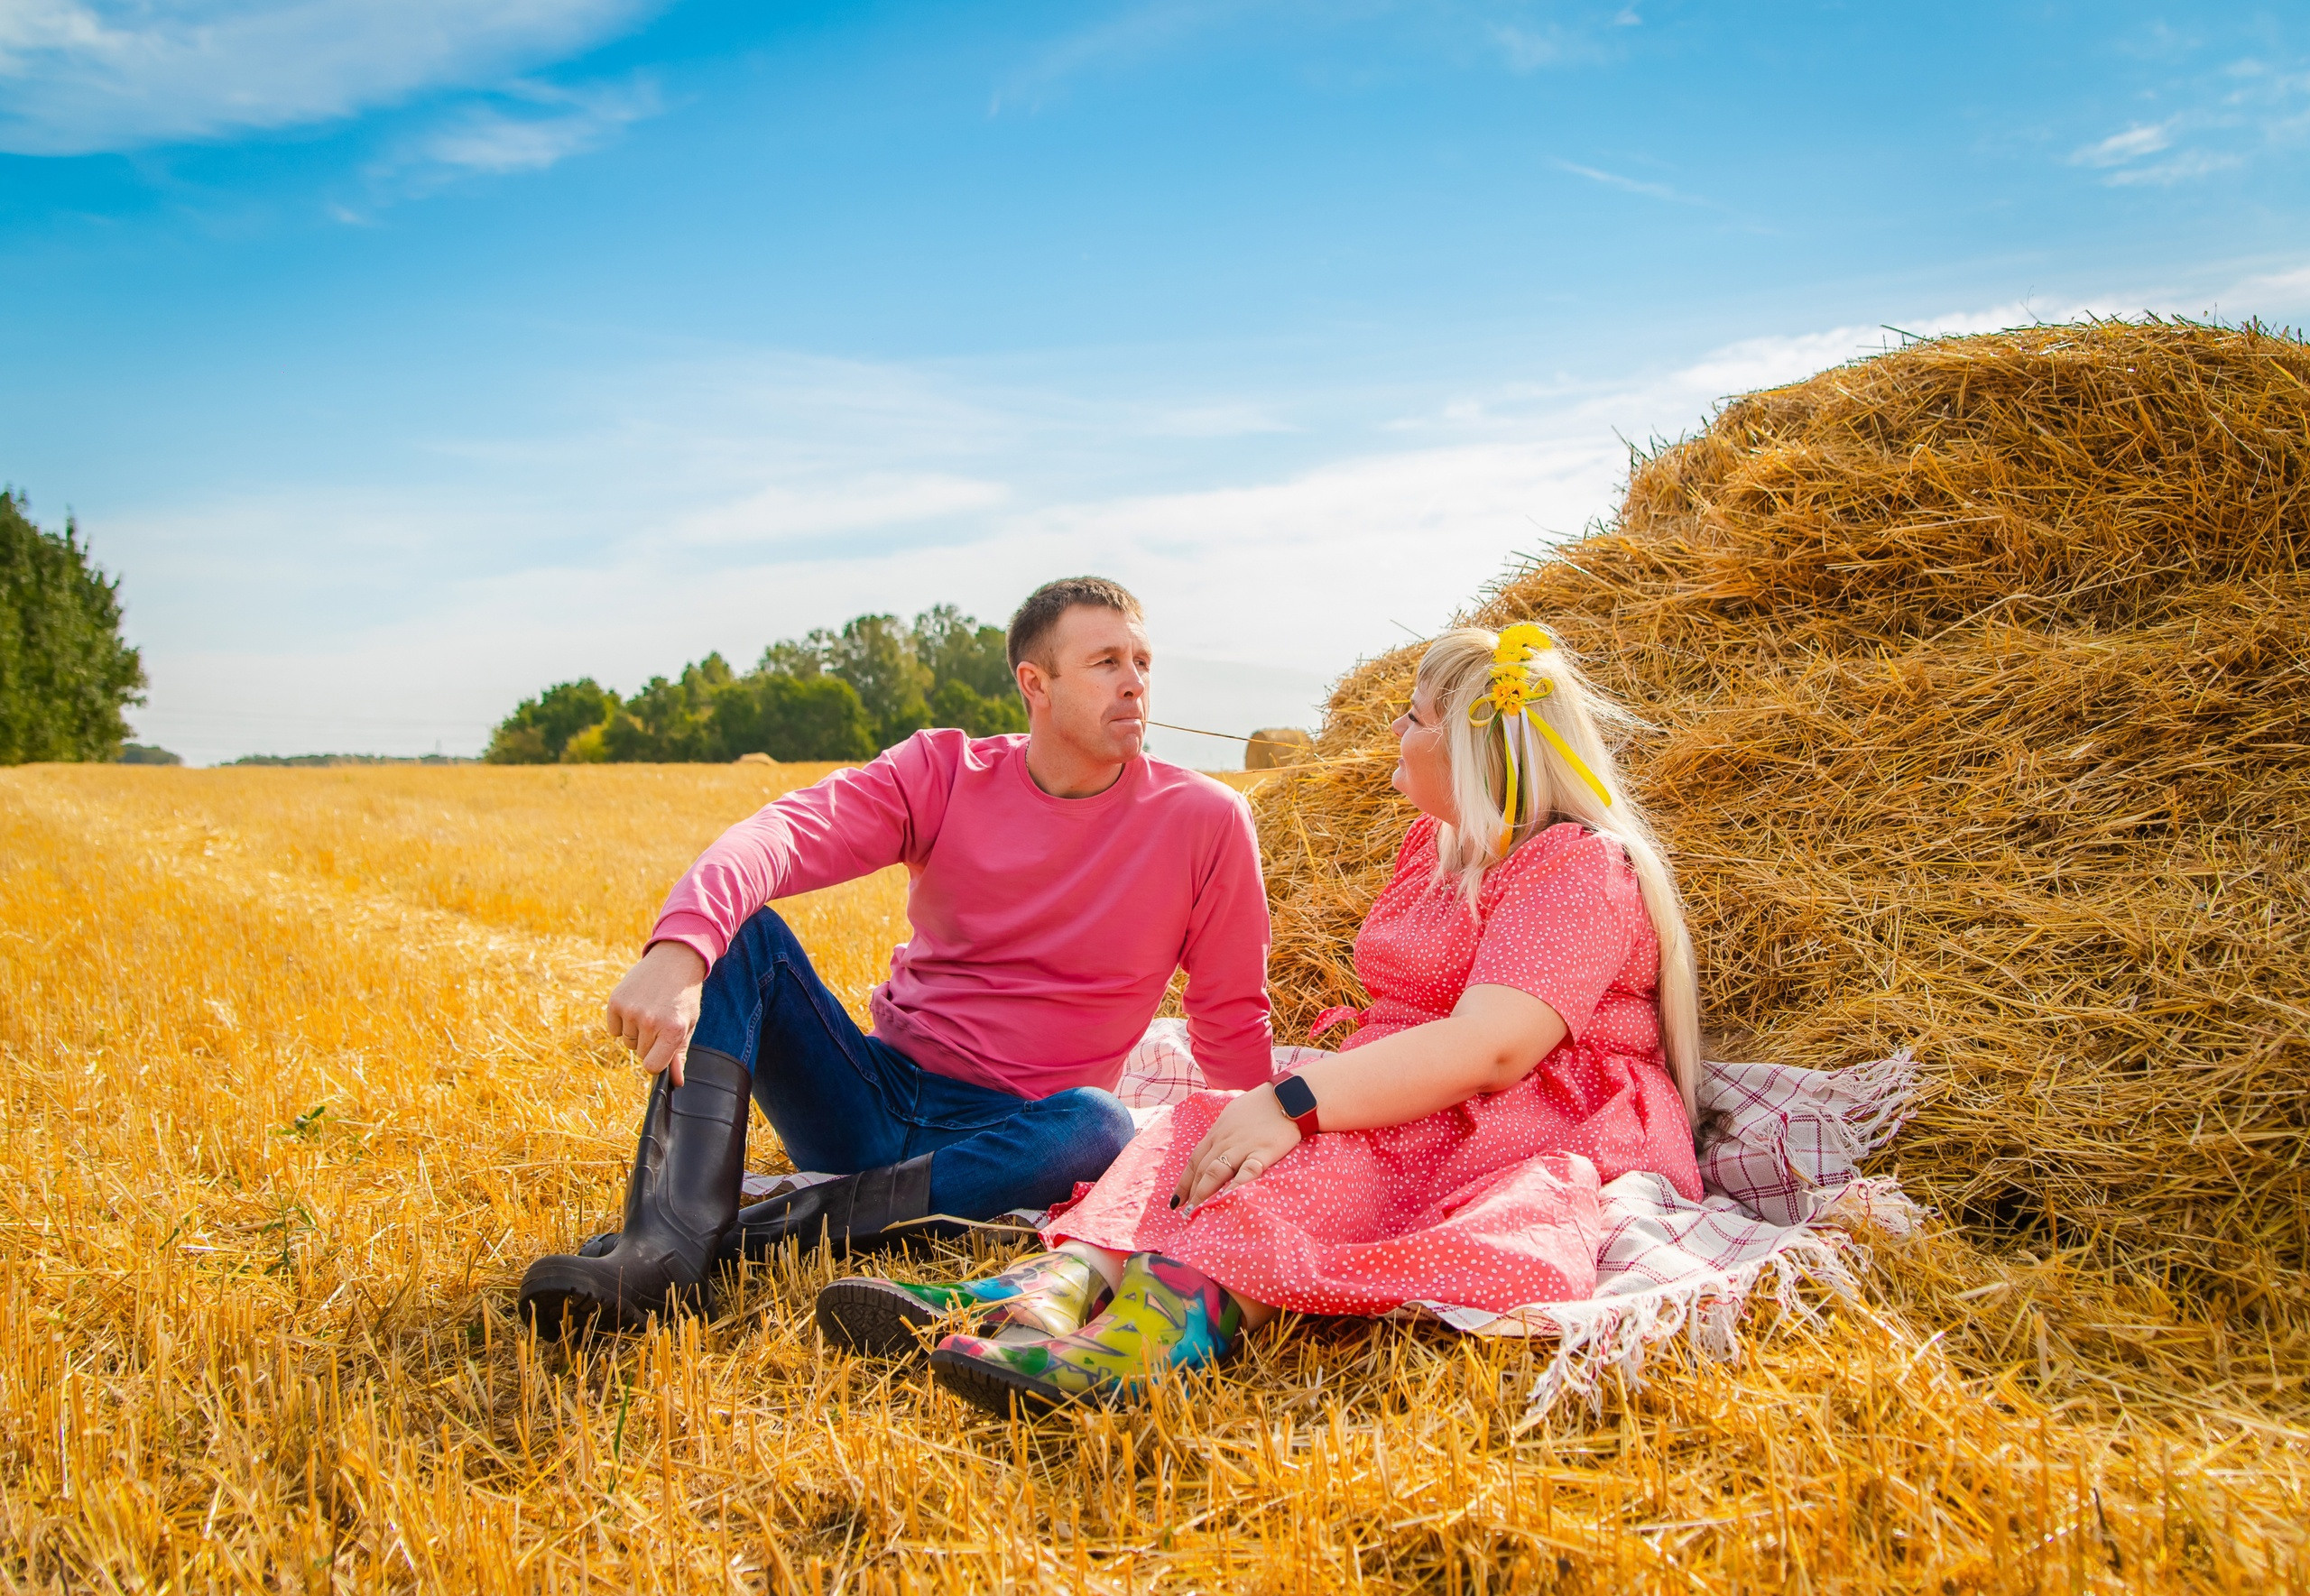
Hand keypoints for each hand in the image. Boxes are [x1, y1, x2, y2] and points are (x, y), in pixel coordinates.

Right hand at [605, 942, 707, 1084]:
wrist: (674, 959)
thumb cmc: (683, 996)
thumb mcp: (688, 1024)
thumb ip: (679, 1054)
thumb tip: (675, 1082)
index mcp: (673, 1030)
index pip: (652, 1067)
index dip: (657, 1061)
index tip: (661, 1051)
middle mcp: (650, 1021)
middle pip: (640, 1053)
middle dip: (650, 1043)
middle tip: (660, 1020)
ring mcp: (631, 1010)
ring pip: (627, 1041)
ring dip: (636, 1032)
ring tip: (650, 1010)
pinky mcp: (616, 1001)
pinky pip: (614, 1029)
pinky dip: (622, 1023)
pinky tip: (636, 1006)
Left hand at [1172, 1086, 1302, 1210]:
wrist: (1289, 1096)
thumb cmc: (1261, 1105)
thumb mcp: (1233, 1114)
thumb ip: (1223, 1132)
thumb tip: (1213, 1148)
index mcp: (1217, 1132)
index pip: (1195, 1160)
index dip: (1184, 1182)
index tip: (1177, 1200)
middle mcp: (1225, 1141)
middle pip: (1203, 1169)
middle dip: (1192, 1192)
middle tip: (1185, 1213)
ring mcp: (1242, 1146)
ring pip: (1217, 1171)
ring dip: (1204, 1192)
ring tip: (1198, 1211)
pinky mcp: (1263, 1152)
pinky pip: (1246, 1171)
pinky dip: (1235, 1186)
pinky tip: (1227, 1199)